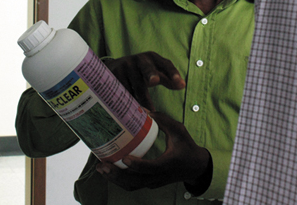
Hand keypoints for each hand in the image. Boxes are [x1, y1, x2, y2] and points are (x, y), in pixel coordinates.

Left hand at [96, 112, 210, 190]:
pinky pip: (132, 185)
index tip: (124, 158)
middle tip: (102, 165)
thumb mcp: (179, 130)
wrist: (196, 167)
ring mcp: (153, 182)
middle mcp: (158, 177)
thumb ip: (163, 120)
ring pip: (131, 186)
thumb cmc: (187, 147)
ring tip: (101, 168)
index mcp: (167, 164)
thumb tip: (144, 110)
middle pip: (135, 181)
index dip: (137, 165)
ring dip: (115, 179)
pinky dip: (120, 180)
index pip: (150, 168)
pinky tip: (110, 171)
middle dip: (117, 175)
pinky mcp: (150, 183)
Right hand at [105, 51, 185, 109]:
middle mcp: (140, 60)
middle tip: (155, 81)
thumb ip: (168, 79)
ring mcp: (126, 65)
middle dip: (151, 74)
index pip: (166, 64)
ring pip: (135, 85)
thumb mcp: (155, 72)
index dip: (172, 73)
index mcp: (153, 58)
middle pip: (147, 68)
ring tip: (147, 112)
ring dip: (141, 99)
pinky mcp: (115, 74)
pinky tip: (131, 110)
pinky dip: (128, 101)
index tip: (180, 82)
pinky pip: (123, 90)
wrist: (114, 67)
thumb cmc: (140, 72)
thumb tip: (182, 85)